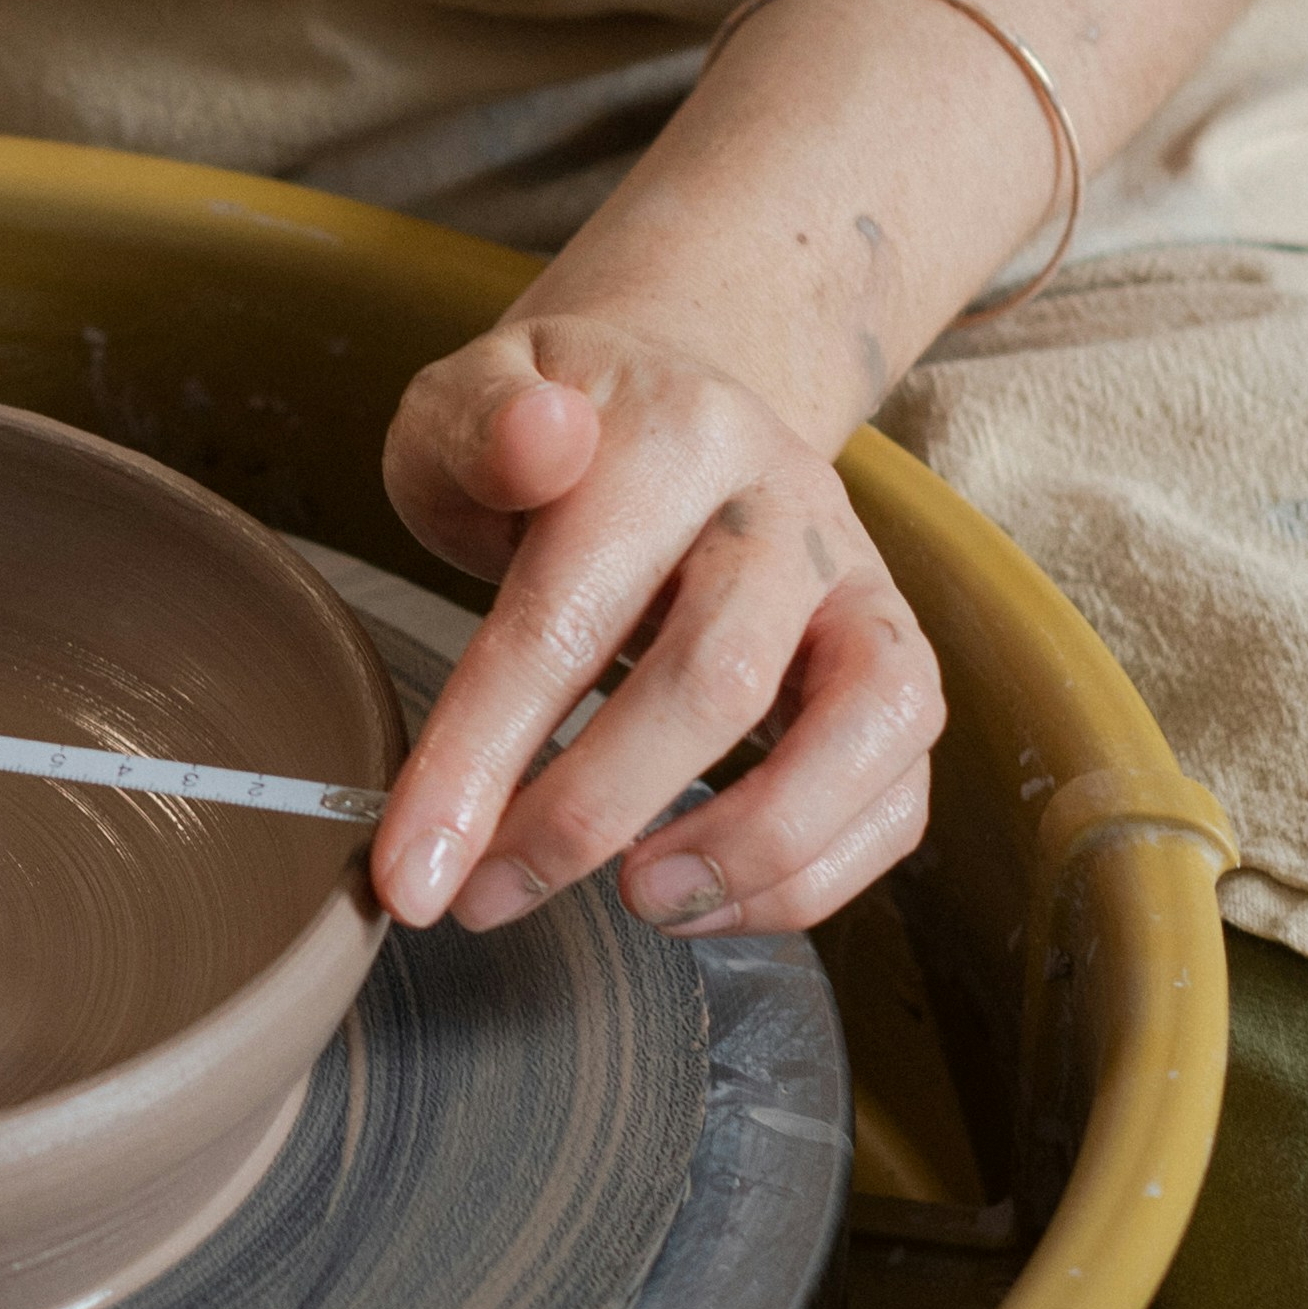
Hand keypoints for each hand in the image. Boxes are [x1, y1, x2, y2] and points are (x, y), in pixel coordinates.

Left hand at [364, 307, 943, 939]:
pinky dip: (809, 876)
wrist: (670, 413)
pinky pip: (898, 792)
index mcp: (677, 436)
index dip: (481, 754)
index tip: (409, 874)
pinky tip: (697, 903)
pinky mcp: (897, 670)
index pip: (570, 610)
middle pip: (718, 680)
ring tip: (634, 903)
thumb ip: (474, 426)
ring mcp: (863, 590)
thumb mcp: (466, 405)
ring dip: (751, 847)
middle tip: (487, 899)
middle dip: (590, 815)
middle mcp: (792, 507)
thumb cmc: (544, 441)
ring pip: (866, 727)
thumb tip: (537, 437)